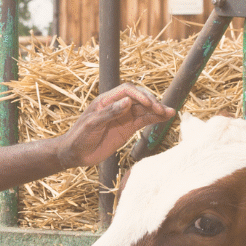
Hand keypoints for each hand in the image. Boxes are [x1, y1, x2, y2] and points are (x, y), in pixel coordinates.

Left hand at [58, 83, 173, 168]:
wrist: (75, 153)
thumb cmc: (79, 137)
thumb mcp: (92, 124)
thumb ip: (110, 113)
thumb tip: (128, 101)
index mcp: (106, 100)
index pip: (127, 91)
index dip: (139, 95)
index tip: (148, 104)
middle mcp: (117, 106)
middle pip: (138, 98)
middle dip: (151, 102)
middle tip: (161, 110)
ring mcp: (123, 117)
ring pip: (144, 109)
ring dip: (157, 110)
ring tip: (170, 112)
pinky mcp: (127, 128)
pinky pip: (143, 121)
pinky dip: (154, 119)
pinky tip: (165, 117)